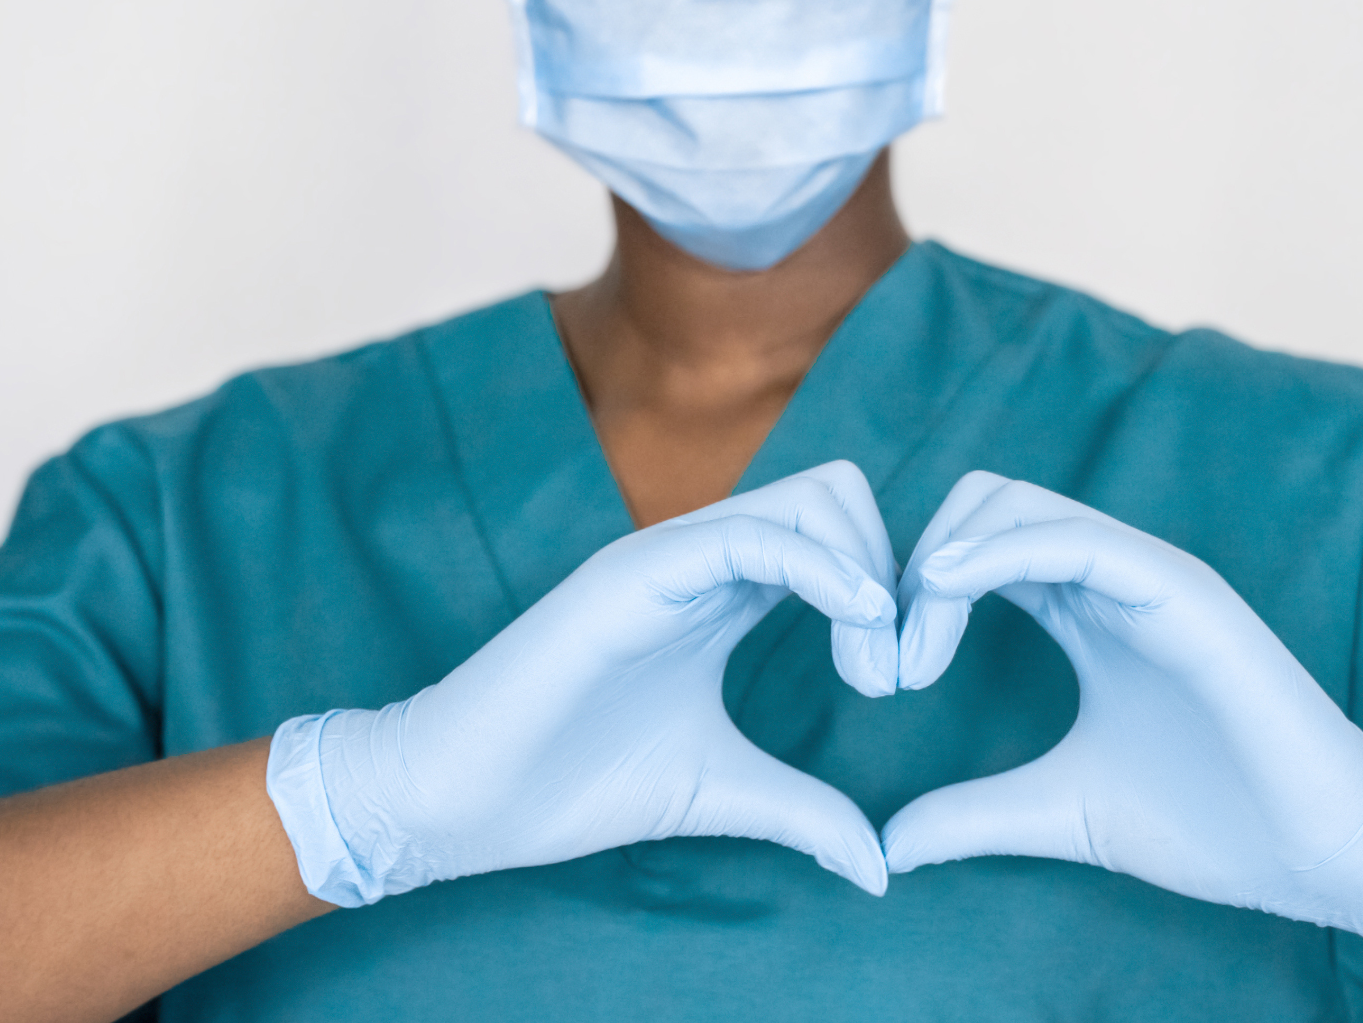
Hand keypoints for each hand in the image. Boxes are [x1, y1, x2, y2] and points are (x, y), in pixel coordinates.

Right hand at [267, 461, 899, 905]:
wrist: (462, 798)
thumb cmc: (574, 783)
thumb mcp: (722, 792)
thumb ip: (803, 812)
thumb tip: (880, 866)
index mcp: (724, 594)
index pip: (837, 536)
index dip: (889, 594)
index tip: (900, 678)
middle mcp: (703, 559)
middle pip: (837, 496)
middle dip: (893, 569)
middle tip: (892, 672)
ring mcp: (669, 557)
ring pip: (809, 498)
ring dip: (869, 571)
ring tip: (872, 668)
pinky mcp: (636, 572)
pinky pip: (752, 536)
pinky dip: (823, 568)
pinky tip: (855, 625)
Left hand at [883, 472, 1362, 965]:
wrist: (1318, 852)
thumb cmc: (1210, 823)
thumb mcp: (1059, 812)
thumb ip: (975, 815)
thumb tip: (888, 846)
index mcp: (1082, 612)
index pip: (972, 551)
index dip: (910, 594)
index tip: (876, 674)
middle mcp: (1110, 578)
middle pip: (979, 507)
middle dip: (911, 570)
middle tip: (885, 665)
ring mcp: (1147, 576)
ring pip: (1015, 505)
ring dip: (941, 562)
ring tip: (912, 654)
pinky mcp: (1182, 590)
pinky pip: (1076, 539)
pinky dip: (999, 552)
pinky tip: (947, 592)